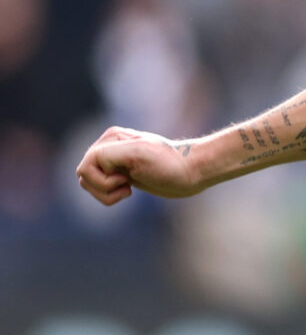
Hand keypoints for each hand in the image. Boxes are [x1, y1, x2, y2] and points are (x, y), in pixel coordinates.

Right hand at [76, 126, 204, 204]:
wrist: (193, 172)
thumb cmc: (170, 164)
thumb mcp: (139, 154)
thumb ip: (108, 153)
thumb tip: (91, 159)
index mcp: (111, 139)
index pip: (86, 167)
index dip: (103, 180)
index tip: (125, 178)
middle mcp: (109, 147)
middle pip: (84, 176)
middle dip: (103, 188)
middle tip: (127, 186)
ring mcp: (114, 161)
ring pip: (88, 183)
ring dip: (106, 194)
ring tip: (128, 189)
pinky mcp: (120, 174)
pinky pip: (100, 188)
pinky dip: (110, 195)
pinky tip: (129, 190)